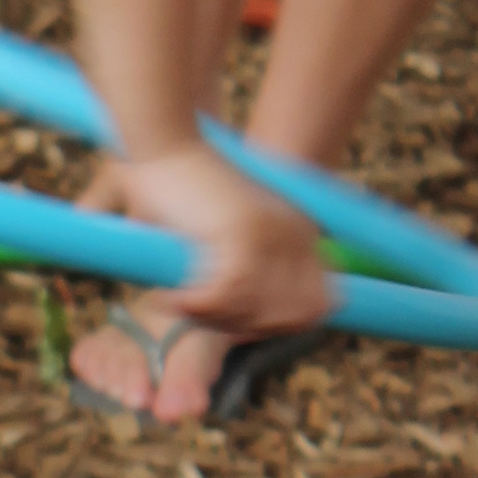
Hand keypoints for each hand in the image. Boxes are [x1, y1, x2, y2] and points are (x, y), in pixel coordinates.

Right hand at [96, 140, 327, 343]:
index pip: (313, 310)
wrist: (163, 148)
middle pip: (290, 318)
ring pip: (256, 312)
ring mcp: (273, 232)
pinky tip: (168, 298)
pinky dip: (193, 307)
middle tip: (202, 316)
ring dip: (212, 319)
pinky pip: (226, 297)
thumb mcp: (232, 239)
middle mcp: (298, 234)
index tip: (231, 327)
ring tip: (179, 304)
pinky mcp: (243, 231)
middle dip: (244, 329)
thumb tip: (250, 328)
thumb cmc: (185, 197)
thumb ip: (252, 277)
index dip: (274, 328)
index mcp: (303, 236)